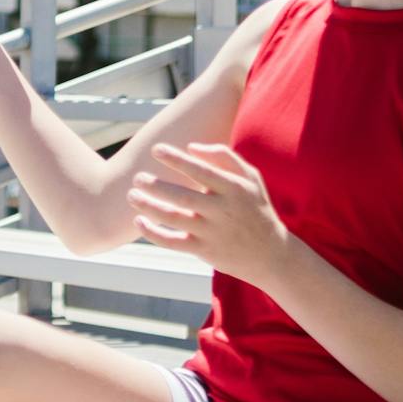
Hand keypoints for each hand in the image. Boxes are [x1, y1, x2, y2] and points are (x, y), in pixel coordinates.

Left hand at [129, 143, 296, 285]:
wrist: (270, 254)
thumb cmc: (255, 208)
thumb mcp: (251, 178)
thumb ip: (224, 157)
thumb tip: (191, 147)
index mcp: (234, 189)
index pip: (201, 170)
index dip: (176, 159)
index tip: (156, 149)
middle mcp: (223, 211)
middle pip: (183, 196)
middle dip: (156, 185)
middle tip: (137, 177)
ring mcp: (213, 233)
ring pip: (174, 219)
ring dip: (149, 206)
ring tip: (132, 196)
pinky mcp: (204, 251)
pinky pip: (172, 242)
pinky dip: (153, 233)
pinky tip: (139, 221)